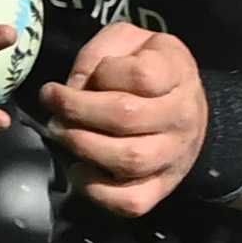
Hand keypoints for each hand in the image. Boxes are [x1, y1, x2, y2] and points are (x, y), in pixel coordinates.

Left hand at [38, 20, 206, 216]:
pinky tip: (79, 170)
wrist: (187, 106)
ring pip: (129, 159)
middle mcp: (181, 117)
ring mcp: (174, 156)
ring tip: (62, 134)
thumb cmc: (150, 67)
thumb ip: (99, 54)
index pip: (141, 76)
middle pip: (127, 118)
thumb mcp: (129, 41)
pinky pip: (133, 201)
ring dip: (83, 146)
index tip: (74, 76)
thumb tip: (74, 90)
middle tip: (54, 106)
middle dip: (77, 111)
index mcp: (176, 73)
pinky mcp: (163, 186)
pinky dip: (98, 191)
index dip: (102, 74)